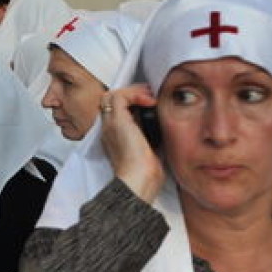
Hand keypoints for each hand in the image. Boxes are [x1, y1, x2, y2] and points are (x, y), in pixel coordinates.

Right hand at [98, 84, 164, 203]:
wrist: (138, 179)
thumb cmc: (146, 171)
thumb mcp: (151, 147)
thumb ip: (150, 134)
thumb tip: (162, 122)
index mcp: (115, 135)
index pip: (117, 109)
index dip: (132, 101)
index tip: (150, 103)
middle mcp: (109, 128)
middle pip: (112, 100)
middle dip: (132, 94)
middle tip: (150, 96)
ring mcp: (110, 124)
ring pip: (113, 95)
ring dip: (133, 92)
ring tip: (150, 97)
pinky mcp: (116, 121)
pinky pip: (118, 96)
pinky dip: (135, 94)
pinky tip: (149, 102)